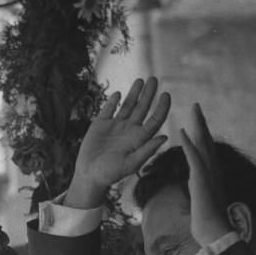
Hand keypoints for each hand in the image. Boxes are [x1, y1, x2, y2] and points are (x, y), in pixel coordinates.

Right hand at [66, 77, 170, 208]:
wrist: (89, 175)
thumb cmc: (111, 174)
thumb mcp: (131, 164)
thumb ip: (147, 150)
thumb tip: (164, 137)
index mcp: (139, 138)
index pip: (155, 120)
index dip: (162, 107)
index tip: (166, 95)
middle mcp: (130, 129)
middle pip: (142, 108)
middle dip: (148, 93)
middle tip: (154, 79)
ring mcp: (115, 125)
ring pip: (127, 105)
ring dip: (134, 93)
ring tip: (140, 80)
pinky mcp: (101, 124)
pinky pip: (109, 109)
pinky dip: (113, 101)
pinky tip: (118, 94)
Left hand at [178, 103, 231, 247]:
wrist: (214, 232)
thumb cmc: (207, 220)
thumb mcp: (202, 199)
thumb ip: (200, 188)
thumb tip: (197, 185)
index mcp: (211, 174)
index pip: (206, 149)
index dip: (201, 133)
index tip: (197, 120)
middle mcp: (212, 170)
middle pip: (206, 141)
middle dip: (201, 122)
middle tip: (196, 105)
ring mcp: (208, 174)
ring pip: (202, 144)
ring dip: (197, 125)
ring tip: (193, 109)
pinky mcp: (201, 180)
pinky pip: (194, 158)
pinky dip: (188, 143)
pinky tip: (182, 131)